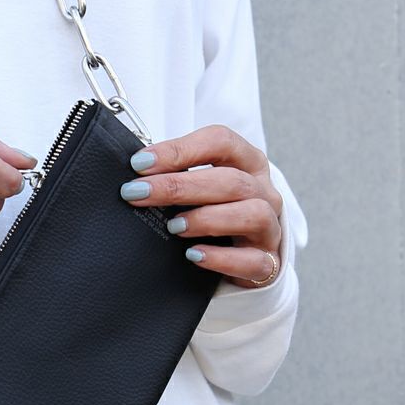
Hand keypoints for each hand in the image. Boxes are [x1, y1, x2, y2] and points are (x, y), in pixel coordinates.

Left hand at [120, 124, 283, 288]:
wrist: (244, 255)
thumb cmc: (214, 211)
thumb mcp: (199, 185)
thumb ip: (176, 175)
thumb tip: (134, 173)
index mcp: (247, 161)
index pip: (220, 141)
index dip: (179, 149)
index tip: (139, 163)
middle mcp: (263, 190)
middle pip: (231, 180)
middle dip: (179, 186)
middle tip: (138, 194)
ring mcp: (270, 227)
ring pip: (252, 214)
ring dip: (207, 218)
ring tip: (173, 227)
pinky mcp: (269, 263)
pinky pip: (254, 261)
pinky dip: (222, 258)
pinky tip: (194, 255)